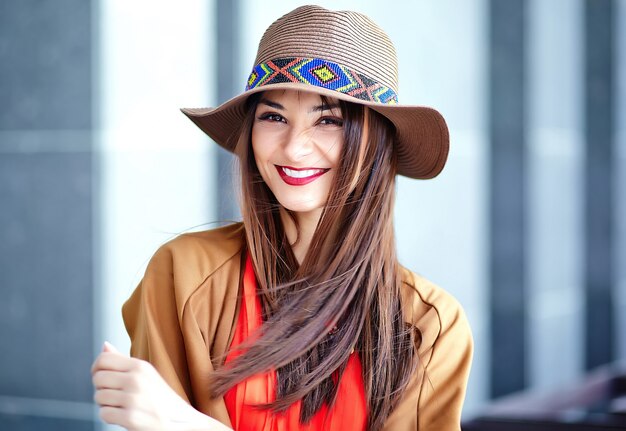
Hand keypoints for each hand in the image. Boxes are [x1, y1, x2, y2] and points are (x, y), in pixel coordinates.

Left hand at [91, 342, 230, 430]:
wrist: (181, 421)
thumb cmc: (161, 398)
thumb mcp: (146, 374)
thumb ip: (123, 360)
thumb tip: (104, 345)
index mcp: (140, 366)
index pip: (104, 360)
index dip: (96, 369)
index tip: (102, 378)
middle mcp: (136, 380)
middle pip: (98, 378)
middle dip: (101, 388)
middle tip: (114, 394)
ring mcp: (132, 399)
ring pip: (98, 397)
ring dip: (106, 404)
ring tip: (121, 406)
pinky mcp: (130, 418)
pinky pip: (104, 414)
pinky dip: (110, 417)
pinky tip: (123, 416)